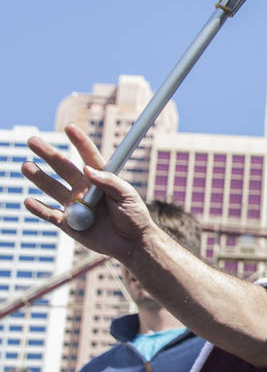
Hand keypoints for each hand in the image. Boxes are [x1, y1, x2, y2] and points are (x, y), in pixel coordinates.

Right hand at [21, 124, 154, 261]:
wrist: (132, 244)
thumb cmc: (134, 216)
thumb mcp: (128, 196)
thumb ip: (110, 182)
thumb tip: (88, 169)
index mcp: (100, 178)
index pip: (88, 156)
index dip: (79, 142)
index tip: (69, 128)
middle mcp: (84, 188)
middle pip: (63, 168)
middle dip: (48, 154)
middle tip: (32, 141)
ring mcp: (74, 205)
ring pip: (52, 188)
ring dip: (39, 177)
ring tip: (26, 166)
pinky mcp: (69, 223)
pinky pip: (50, 214)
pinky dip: (39, 209)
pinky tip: (28, 201)